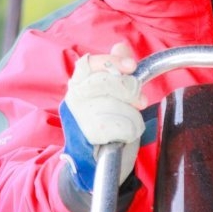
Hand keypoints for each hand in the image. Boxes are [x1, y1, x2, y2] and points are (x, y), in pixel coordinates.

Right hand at [60, 43, 146, 192]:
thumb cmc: (107, 126)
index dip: (112, 62)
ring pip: (116, 105)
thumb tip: (121, 46)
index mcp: (79, 85)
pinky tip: (121, 136)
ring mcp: (77, 119)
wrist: (96, 165)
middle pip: (107, 82)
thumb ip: (117, 71)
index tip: (132, 67)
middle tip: (139, 102)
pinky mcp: (86, 138)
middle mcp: (73, 99)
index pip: (89, 63)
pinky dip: (128, 132)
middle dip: (130, 91)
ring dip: (131, 116)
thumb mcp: (116, 94)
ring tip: (127, 123)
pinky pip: (118, 127)